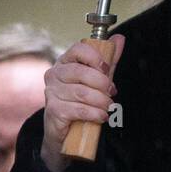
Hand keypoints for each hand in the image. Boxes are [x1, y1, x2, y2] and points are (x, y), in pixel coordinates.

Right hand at [40, 35, 124, 171]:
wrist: (63, 132)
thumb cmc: (80, 102)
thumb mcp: (96, 80)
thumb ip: (108, 61)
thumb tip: (119, 39)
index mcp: (64, 63)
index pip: (78, 49)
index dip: (95, 58)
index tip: (107, 69)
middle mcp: (54, 75)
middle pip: (81, 73)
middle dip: (102, 84)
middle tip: (112, 93)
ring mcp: (51, 93)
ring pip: (82, 93)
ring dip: (101, 102)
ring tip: (108, 108)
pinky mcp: (54, 110)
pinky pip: (79, 109)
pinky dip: (95, 114)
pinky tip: (101, 117)